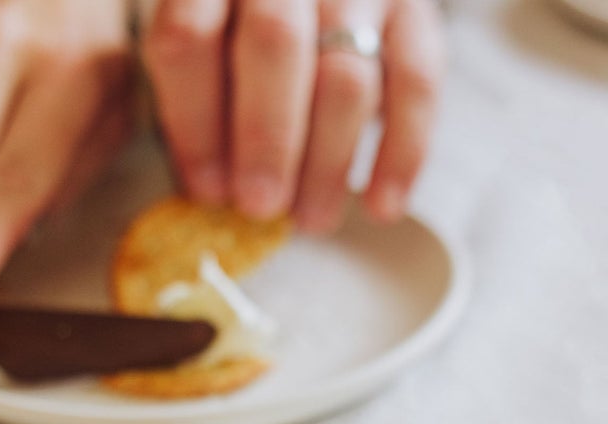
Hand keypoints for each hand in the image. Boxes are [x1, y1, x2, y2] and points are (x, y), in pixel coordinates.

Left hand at [143, 0, 444, 233]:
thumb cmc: (247, 31)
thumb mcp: (207, 43)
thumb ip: (199, 96)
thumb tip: (211, 189)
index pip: (189, 35)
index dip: (194, 121)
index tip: (206, 189)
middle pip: (274, 44)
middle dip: (266, 138)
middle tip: (260, 206)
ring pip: (346, 76)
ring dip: (328, 161)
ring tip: (312, 218)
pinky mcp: (414, 10)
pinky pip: (417, 83)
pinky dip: (402, 153)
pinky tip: (382, 205)